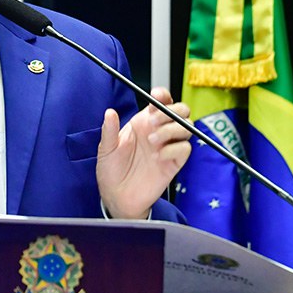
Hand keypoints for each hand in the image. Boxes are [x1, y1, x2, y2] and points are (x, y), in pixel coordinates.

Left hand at [96, 87, 191, 218]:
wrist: (117, 197)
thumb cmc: (111, 170)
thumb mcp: (106, 149)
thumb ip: (109, 130)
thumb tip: (109, 112)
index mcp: (143, 122)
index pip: (161, 102)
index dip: (162, 95)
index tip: (156, 97)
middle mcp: (159, 131)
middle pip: (180, 111)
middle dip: (171, 111)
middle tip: (153, 122)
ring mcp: (168, 146)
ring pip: (186, 127)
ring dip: (171, 129)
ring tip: (152, 141)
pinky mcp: (174, 162)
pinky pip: (185, 149)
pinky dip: (174, 149)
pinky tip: (159, 157)